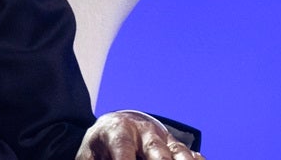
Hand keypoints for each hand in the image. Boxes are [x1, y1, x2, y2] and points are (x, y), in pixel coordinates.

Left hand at [76, 111, 204, 159]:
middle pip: (156, 151)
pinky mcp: (175, 146)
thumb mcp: (90, 154)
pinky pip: (190, 155)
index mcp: (118, 130)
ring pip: (178, 152)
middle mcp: (144, 131)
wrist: (117, 126)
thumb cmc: (101, 146)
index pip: (123, 148)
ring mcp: (163, 138)